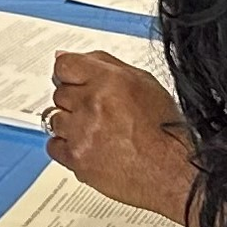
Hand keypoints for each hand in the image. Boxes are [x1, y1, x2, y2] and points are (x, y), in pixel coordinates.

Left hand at [46, 51, 195, 219]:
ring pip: (54, 119)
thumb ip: (102, 64)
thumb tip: (66, 55)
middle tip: (98, 113)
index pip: (63, 66)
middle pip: (59, 93)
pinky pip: (53, 146)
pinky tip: (89, 147)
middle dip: (75, 101)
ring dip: (71, 124)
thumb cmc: (165, 130)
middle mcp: (93, 104)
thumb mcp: (143, 82)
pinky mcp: (76, 158)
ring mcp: (82, 133)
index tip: (73, 82)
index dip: (69, 74)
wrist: (173, 171)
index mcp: (109, 81)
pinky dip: (66, 148)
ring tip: (98, 132)